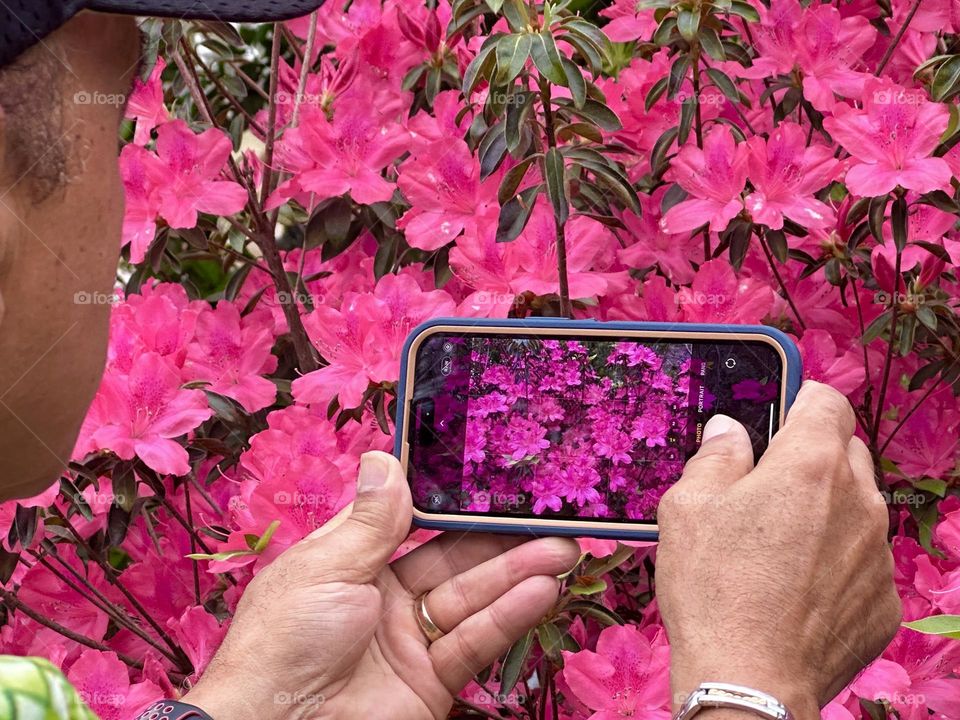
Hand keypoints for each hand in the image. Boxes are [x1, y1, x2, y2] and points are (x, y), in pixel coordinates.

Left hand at [183, 451, 578, 719]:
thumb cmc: (284, 640)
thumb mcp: (327, 566)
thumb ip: (373, 520)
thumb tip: (386, 458)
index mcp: (353, 562)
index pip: (414, 524)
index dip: (455, 506)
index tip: (494, 481)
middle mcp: (386, 598)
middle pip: (455, 561)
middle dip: (503, 540)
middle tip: (549, 518)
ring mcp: (411, 641)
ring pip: (474, 598)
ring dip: (519, 574)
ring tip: (562, 549)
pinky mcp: (431, 682)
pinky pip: (475, 642)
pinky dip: (508, 617)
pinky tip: (540, 591)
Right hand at [656, 381, 900, 719]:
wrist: (748, 681)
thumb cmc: (713, 589)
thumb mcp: (687, 507)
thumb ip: (714, 456)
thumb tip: (728, 430)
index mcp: (809, 465)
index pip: (827, 400)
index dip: (800, 397)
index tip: (779, 410)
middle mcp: (858, 501)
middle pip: (845, 452)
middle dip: (810, 457)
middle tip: (765, 485)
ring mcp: (877, 553)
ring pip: (857, 507)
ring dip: (826, 510)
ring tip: (777, 543)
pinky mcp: (882, 599)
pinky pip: (863, 560)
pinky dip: (837, 561)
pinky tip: (796, 586)